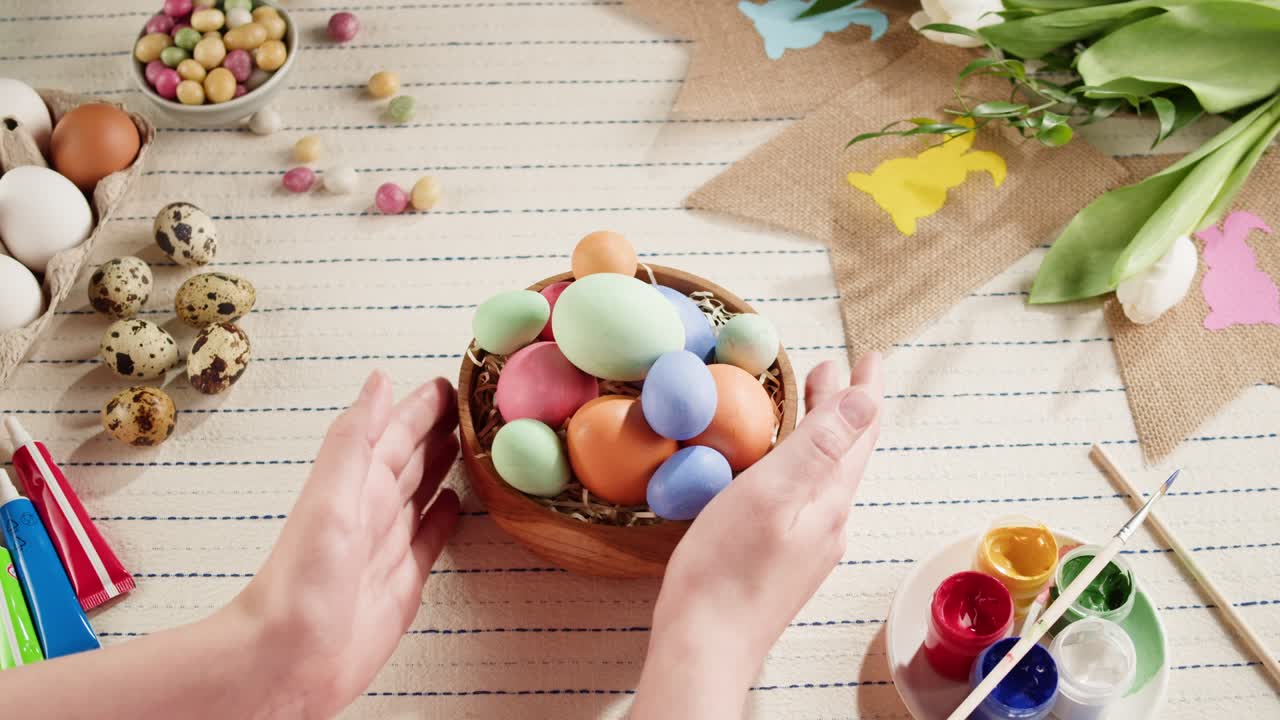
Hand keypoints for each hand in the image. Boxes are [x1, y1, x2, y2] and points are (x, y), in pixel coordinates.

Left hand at [229, 371, 462, 717]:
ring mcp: (388, 544)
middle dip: (441, 428)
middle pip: (414, 456)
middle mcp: (373, 509)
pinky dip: (446, 517)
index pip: (397, 431)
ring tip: (470, 443)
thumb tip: (378, 382)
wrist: (286, 659)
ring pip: (424, 491)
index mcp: (358, 484)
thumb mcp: (330, 499)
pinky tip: (456, 504)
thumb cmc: (300, 584)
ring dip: (446, 466)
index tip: (452, 382)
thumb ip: (356, 440)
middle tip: (472, 406)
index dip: (423, 405)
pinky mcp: (402, 581)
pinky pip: (430, 539)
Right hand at [632, 352, 883, 718]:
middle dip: (843, 406)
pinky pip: (806, 496)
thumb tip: (864, 400)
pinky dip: (803, 464)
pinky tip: (783, 468)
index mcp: (829, 499)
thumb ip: (820, 446)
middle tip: (834, 369)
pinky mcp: (786, 559)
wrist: (706, 644)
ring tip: (812, 405)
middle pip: (845, 451)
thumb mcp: (772, 493)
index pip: (859, 431)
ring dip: (824, 433)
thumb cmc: (727, 569)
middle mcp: (829, 521)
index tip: (870, 355)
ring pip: (826, 474)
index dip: (865, 389)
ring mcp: (809, 544)